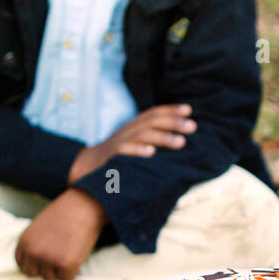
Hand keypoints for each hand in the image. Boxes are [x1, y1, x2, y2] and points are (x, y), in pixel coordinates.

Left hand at [15, 188, 106, 279]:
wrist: (83, 207)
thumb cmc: (63, 215)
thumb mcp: (38, 227)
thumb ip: (32, 244)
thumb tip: (32, 263)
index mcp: (24, 242)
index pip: (22, 265)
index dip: (34, 264)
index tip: (44, 259)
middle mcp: (33, 252)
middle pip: (33, 275)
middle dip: (44, 269)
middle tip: (58, 257)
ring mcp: (49, 259)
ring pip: (50, 278)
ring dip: (59, 270)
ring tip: (68, 253)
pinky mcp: (66, 265)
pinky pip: (66, 279)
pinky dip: (72, 272)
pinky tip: (76, 256)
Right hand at [68, 104, 194, 181]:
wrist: (86, 169)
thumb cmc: (118, 160)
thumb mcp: (135, 146)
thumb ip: (153, 142)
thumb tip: (180, 142)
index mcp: (134, 127)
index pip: (153, 113)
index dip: (170, 110)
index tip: (188, 110)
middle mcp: (127, 131)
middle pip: (151, 121)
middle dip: (173, 122)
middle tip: (192, 127)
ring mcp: (118, 142)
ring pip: (142, 135)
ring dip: (162, 137)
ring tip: (181, 142)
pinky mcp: (109, 156)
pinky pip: (124, 151)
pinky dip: (137, 150)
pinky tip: (151, 152)